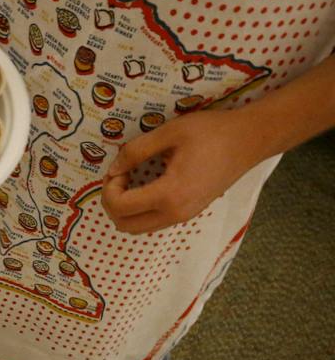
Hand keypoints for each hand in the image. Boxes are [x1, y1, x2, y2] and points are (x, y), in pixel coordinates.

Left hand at [102, 108, 263, 234]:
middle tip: (119, 177)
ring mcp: (184, 216)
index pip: (120, 206)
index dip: (109, 188)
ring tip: (131, 180)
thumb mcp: (170, 132)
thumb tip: (113, 168)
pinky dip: (141, 209)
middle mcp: (175, 213)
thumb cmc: (213, 132)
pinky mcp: (189, 213)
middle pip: (124, 225)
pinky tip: (146, 185)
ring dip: (125, 209)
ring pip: (138, 227)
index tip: (118, 168)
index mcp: (169, 194)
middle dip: (112, 203)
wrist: (251, 140)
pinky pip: (154, 221)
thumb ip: (136, 151)